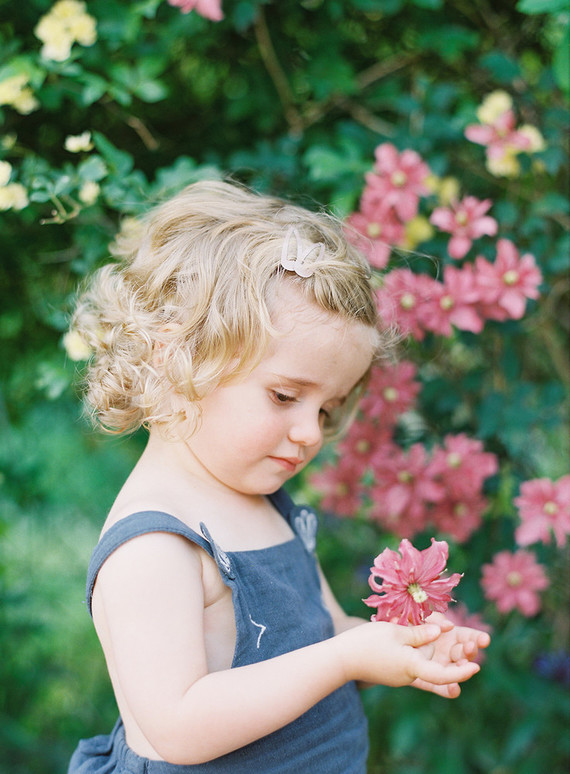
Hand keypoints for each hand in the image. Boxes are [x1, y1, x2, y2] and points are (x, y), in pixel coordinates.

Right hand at [336, 620, 482, 692]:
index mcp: (411, 667)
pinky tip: (435, 642)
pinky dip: (429, 658)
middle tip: (473, 646)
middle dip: (457, 660)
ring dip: (445, 658)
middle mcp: (410, 675)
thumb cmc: (366, 642)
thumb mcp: (395, 631)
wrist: (340, 658)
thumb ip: (419, 632)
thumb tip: (441, 631)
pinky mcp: (396, 669)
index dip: (460, 672)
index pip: (441, 675)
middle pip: (439, 671)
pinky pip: (418, 666)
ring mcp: (402, 674)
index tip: (476, 666)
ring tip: (462, 645)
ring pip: (430, 667)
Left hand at [411, 612, 490, 697]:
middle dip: (470, 650)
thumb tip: (449, 626)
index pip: (468, 637)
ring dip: (462, 671)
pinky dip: (448, 690)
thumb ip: (432, 619)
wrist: (383, 641)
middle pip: (464, 654)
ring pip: (455, 671)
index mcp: (448, 635)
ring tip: (467, 668)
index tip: (485, 639)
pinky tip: (454, 690)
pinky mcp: (426, 679)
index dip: (477, 638)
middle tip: (470, 647)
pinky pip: (439, 687)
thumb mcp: (417, 615)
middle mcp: (447, 652)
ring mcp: (438, 667)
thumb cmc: (404, 623)